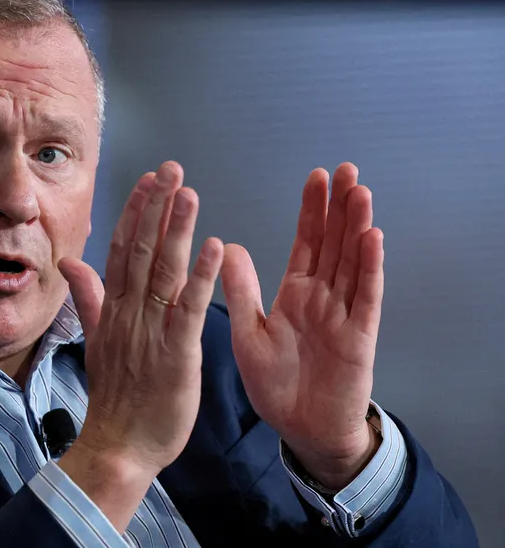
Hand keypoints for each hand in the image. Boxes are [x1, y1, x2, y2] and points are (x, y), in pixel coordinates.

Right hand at [58, 161, 223, 530]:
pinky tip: (215, 247)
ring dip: (176, 230)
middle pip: (141, 250)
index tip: (148, 181)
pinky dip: (202, 277)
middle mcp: (129, 314)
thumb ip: (88, 298)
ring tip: (189, 193)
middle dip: (156, 208)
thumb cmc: (115, 398)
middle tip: (171, 169)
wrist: (118, 445)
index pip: (121, 251)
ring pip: (163, 271)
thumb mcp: (97, 341)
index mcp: (113, 311)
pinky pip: (188, 308)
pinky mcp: (176, 353)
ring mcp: (151, 331)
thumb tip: (70, 261)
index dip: (136, 213)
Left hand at [221, 163, 383, 488]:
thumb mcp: (248, 334)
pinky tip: (372, 239)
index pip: (306, 243)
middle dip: (339, 207)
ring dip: (356, 228)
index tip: (315, 177)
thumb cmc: (275, 385)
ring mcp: (343, 316)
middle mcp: (322, 298)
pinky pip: (365, 299)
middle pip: (334, 244)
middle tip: (344, 169)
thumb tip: (227, 247)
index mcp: (295, 294)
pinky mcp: (358, 338)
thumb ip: (241, 292)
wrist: (300, 429)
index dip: (312, 211)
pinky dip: (369, 269)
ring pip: (351, 263)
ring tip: (359, 192)